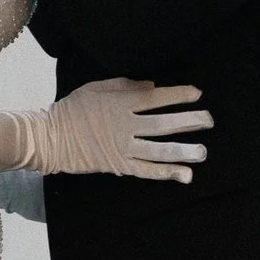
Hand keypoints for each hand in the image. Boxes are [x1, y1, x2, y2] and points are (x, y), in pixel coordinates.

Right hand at [35, 79, 214, 184]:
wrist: (50, 138)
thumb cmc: (72, 109)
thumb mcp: (96, 87)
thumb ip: (124, 84)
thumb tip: (152, 86)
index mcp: (120, 103)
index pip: (156, 98)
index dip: (178, 95)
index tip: (197, 93)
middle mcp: (125, 125)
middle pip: (163, 124)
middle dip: (189, 121)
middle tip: (209, 120)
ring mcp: (123, 148)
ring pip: (158, 150)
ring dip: (183, 151)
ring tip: (202, 152)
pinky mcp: (119, 166)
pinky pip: (147, 171)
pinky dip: (166, 173)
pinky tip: (185, 175)